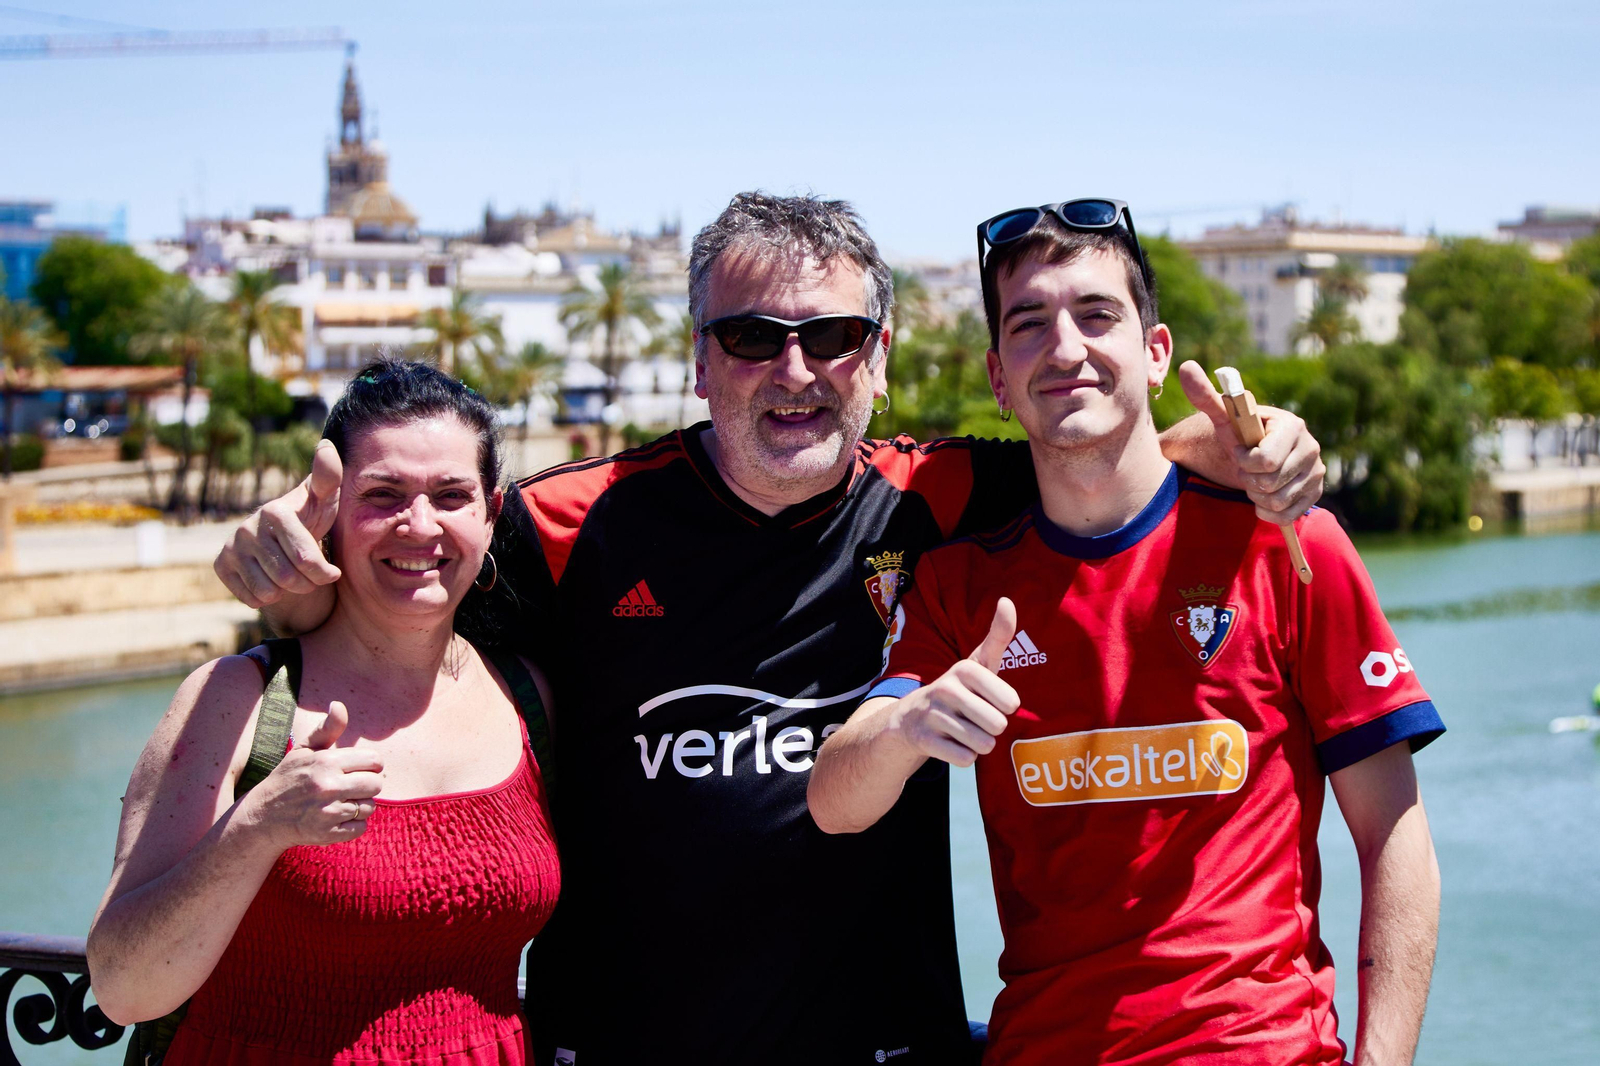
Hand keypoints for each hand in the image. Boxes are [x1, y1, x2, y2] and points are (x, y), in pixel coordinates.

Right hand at [214, 441, 342, 607]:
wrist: (284, 541)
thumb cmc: (312, 518)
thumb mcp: (326, 499)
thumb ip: (329, 477)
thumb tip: (326, 446)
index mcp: (274, 512)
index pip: (306, 560)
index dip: (324, 573)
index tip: (332, 572)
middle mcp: (247, 527)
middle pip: (288, 578)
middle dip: (307, 583)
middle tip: (311, 574)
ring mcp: (231, 547)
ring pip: (269, 591)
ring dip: (288, 591)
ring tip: (293, 574)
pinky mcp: (221, 565)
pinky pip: (251, 598)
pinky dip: (267, 597)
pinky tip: (273, 578)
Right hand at [241, 701, 383, 848]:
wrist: (263, 816)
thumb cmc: (288, 778)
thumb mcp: (303, 750)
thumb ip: (327, 729)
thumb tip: (339, 704)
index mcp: (325, 761)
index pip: (375, 761)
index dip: (370, 765)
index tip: (358, 769)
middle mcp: (327, 786)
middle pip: (376, 784)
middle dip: (367, 785)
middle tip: (350, 787)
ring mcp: (328, 812)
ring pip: (369, 807)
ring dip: (359, 805)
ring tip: (340, 802)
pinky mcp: (328, 834)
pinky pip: (361, 827)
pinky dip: (352, 824)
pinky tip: (335, 818)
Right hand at [886, 599, 1020, 767]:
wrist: (909, 720)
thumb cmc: (958, 690)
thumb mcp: (978, 663)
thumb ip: (998, 635)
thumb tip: (1007, 600)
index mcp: (965, 668)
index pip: (1010, 702)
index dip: (1005, 706)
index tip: (989, 698)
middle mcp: (946, 687)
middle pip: (997, 725)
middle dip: (991, 728)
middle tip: (974, 718)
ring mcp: (932, 714)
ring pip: (982, 744)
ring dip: (978, 744)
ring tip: (962, 730)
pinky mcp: (922, 739)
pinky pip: (965, 759)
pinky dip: (964, 757)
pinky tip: (950, 743)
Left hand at [1178, 360, 1325, 524]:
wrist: (1249, 456)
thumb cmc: (1236, 435)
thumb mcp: (1221, 418)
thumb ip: (1205, 395)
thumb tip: (1186, 367)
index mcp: (1292, 426)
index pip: (1265, 460)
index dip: (1244, 461)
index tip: (1238, 452)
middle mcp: (1311, 447)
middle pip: (1271, 482)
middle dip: (1249, 479)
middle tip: (1245, 468)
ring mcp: (1317, 471)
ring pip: (1278, 500)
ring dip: (1256, 495)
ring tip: (1254, 479)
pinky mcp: (1315, 492)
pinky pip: (1287, 515)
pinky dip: (1268, 512)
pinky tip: (1262, 497)